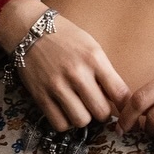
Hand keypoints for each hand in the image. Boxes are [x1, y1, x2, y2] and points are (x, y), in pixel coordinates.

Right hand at [0, 0, 129, 132]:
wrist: (29, 29)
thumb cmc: (65, 38)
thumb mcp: (91, 47)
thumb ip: (105, 72)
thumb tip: (119, 101)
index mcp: (94, 58)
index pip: (120, 93)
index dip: (124, 106)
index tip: (122, 108)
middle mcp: (76, 73)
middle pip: (102, 112)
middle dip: (102, 112)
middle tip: (96, 105)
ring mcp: (56, 85)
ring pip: (81, 121)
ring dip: (83, 117)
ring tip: (80, 107)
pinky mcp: (40, 95)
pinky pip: (60, 124)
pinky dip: (65, 122)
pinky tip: (65, 111)